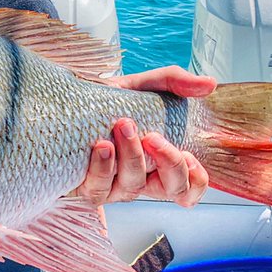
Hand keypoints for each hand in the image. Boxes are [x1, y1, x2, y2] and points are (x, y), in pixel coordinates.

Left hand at [75, 66, 214, 207]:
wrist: (63, 103)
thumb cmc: (106, 101)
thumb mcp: (141, 86)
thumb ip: (174, 82)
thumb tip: (208, 84)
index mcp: (158, 162)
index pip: (189, 188)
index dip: (196, 180)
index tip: (188, 154)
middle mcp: (139, 178)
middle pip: (170, 190)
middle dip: (169, 163)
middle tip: (153, 135)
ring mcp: (112, 186)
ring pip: (133, 188)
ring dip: (132, 157)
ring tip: (123, 126)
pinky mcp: (85, 187)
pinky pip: (99, 189)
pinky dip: (103, 167)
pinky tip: (102, 146)